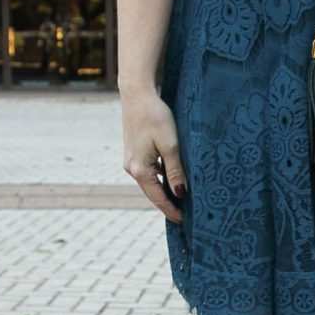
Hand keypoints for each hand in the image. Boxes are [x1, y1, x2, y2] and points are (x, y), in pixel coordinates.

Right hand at [121, 84, 188, 223]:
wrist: (137, 93)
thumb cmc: (155, 117)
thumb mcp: (171, 146)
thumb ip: (175, 172)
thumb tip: (180, 194)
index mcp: (140, 170)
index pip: (157, 198)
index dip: (171, 210)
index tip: (183, 221)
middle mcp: (132, 168)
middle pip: (152, 193)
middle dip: (167, 204)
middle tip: (183, 216)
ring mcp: (131, 160)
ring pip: (150, 182)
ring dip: (164, 191)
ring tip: (180, 201)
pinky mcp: (134, 151)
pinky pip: (149, 172)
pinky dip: (160, 179)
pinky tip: (171, 180)